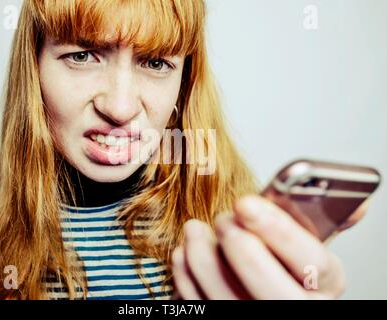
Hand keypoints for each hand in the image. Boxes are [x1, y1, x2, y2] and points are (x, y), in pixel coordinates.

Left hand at [171, 195, 367, 299]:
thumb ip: (318, 224)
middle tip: (223, 219)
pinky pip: (202, 307)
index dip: (277, 231)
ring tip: (195, 230)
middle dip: (239, 247)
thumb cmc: (286, 267)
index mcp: (322, 285)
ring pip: (227, 300)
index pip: (311, 262)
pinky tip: (184, 254)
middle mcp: (295, 310)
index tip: (245, 203)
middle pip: (269, 289)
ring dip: (203, 259)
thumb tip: (355, 201)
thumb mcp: (309, 247)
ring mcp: (258, 319)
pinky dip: (187, 279)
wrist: (268, 296)